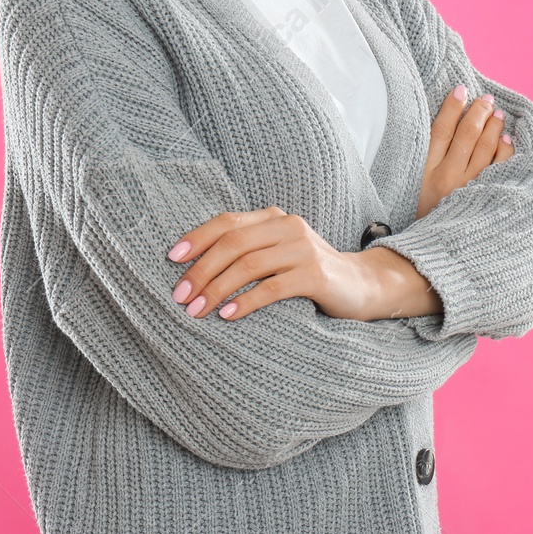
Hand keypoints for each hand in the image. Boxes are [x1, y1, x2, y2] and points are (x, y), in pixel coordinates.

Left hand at [166, 207, 382, 321]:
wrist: (361, 285)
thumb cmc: (308, 272)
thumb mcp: (277, 254)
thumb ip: (247, 250)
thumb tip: (194, 267)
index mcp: (273, 217)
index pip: (227, 222)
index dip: (196, 239)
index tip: (171, 259)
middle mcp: (288, 226)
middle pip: (233, 244)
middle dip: (200, 270)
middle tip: (180, 296)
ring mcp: (303, 249)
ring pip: (249, 265)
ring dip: (217, 289)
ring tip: (196, 310)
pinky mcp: (315, 275)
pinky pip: (272, 287)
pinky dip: (246, 302)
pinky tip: (228, 316)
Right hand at [416, 85, 513, 219]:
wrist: (431, 252)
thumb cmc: (421, 216)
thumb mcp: (412, 188)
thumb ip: (425, 160)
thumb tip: (443, 127)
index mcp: (425, 173)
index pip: (440, 130)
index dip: (452, 107)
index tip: (461, 90)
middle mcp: (447, 178)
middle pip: (466, 135)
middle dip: (478, 112)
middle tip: (486, 99)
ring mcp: (468, 189)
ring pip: (485, 149)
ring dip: (494, 127)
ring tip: (498, 113)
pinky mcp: (485, 199)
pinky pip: (500, 169)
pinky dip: (505, 151)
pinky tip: (507, 139)